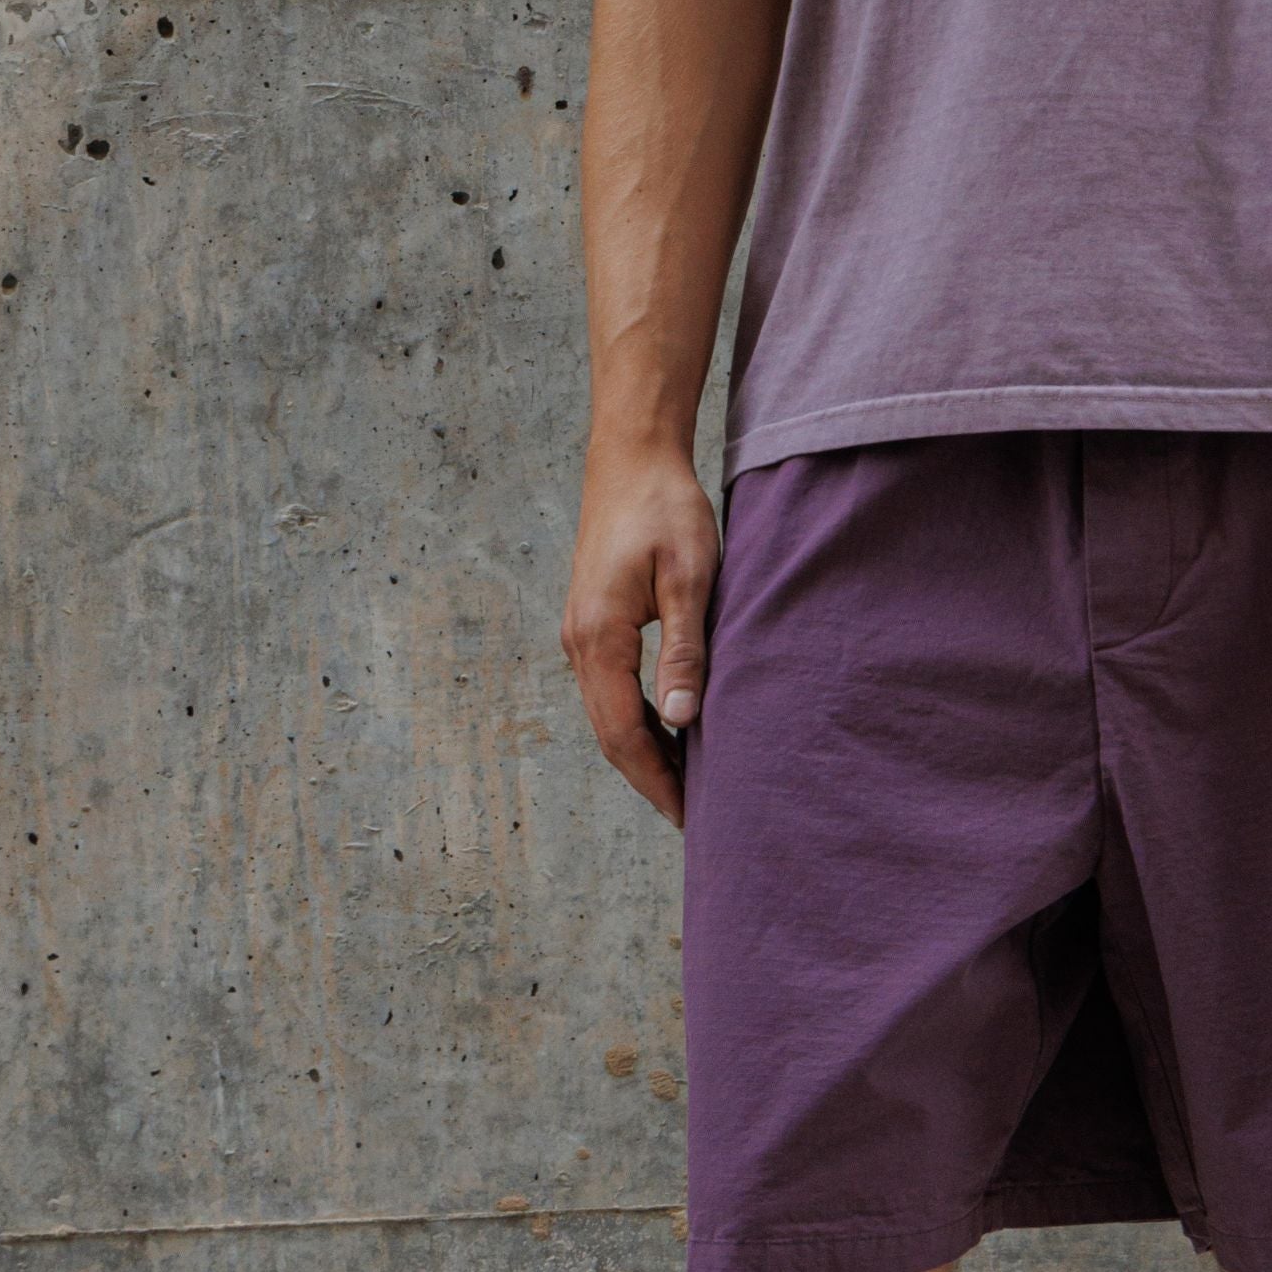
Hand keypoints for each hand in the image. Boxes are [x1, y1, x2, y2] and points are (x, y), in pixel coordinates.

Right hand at [562, 431, 720, 827]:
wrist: (632, 456)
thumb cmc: (666, 508)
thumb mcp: (689, 577)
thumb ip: (684, 649)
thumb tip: (683, 718)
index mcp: (599, 638)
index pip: (625, 733)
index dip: (657, 780)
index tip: (690, 815)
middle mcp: (578, 642)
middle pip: (609, 733)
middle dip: (648, 777)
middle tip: (692, 815)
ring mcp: (579, 633)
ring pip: (606, 713)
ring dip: (641, 750)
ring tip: (686, 782)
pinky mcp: (590, 621)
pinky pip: (608, 689)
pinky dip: (636, 719)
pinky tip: (669, 728)